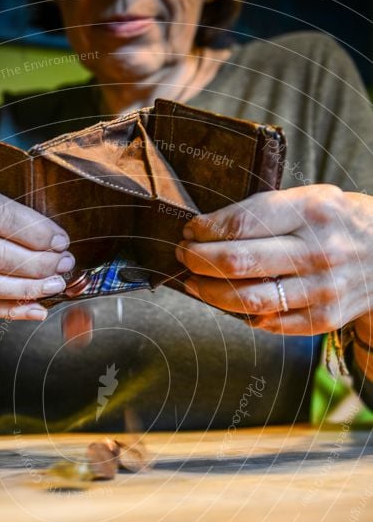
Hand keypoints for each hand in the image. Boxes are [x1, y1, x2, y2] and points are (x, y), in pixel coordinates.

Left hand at [176, 185, 372, 335]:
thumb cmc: (339, 223)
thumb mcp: (313, 198)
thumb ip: (266, 211)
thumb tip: (208, 229)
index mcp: (313, 211)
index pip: (243, 222)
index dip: (206, 230)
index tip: (190, 230)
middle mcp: (318, 250)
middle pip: (238, 262)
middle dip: (198, 260)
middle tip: (183, 256)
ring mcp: (321, 289)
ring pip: (247, 299)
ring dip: (210, 292)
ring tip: (195, 283)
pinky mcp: (322, 319)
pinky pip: (268, 323)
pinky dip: (242, 314)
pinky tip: (229, 302)